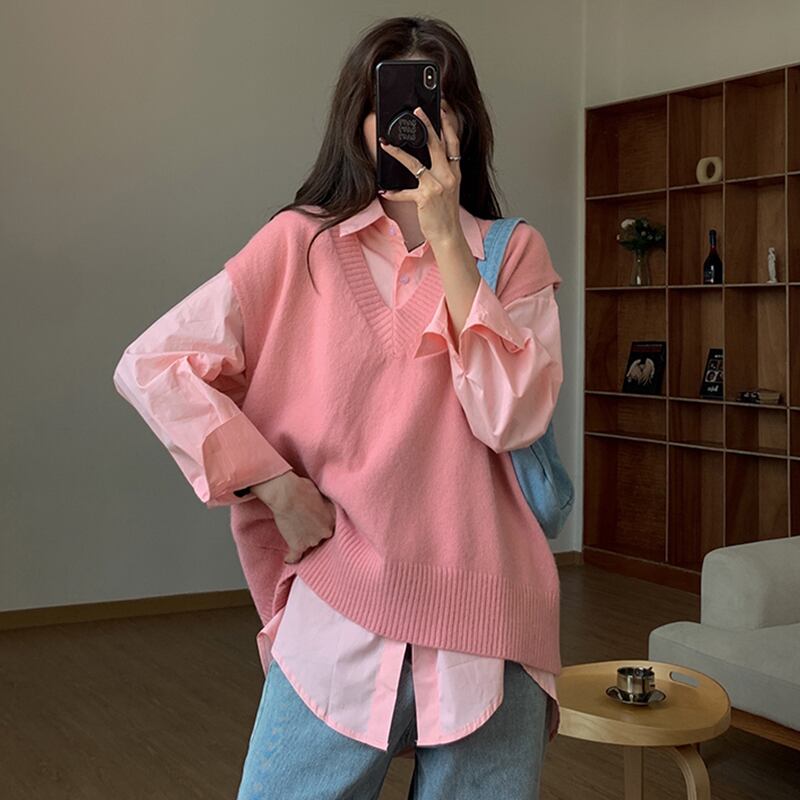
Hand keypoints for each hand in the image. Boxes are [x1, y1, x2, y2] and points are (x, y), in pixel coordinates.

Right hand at [253, 472, 335, 563]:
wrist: (287, 494)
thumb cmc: (302, 488)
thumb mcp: (322, 494)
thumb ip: (326, 506)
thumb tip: (324, 508)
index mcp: (334, 518)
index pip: (334, 525)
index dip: (325, 522)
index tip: (320, 520)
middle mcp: (326, 532)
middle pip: (323, 535)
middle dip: (316, 529)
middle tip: (306, 520)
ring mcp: (312, 540)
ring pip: (310, 543)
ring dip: (304, 538)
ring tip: (295, 527)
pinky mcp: (297, 545)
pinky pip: (295, 557)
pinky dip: (292, 558)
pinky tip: (289, 558)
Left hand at [377, 97, 462, 246]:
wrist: (449, 235)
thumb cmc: (445, 212)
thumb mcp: (449, 188)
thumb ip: (443, 172)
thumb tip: (427, 158)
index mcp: (455, 171)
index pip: (454, 141)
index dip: (448, 123)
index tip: (442, 108)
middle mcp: (448, 176)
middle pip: (437, 144)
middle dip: (427, 125)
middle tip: (417, 112)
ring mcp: (437, 186)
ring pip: (415, 163)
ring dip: (398, 153)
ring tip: (386, 143)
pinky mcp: (425, 198)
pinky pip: (405, 192)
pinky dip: (393, 192)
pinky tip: (383, 191)